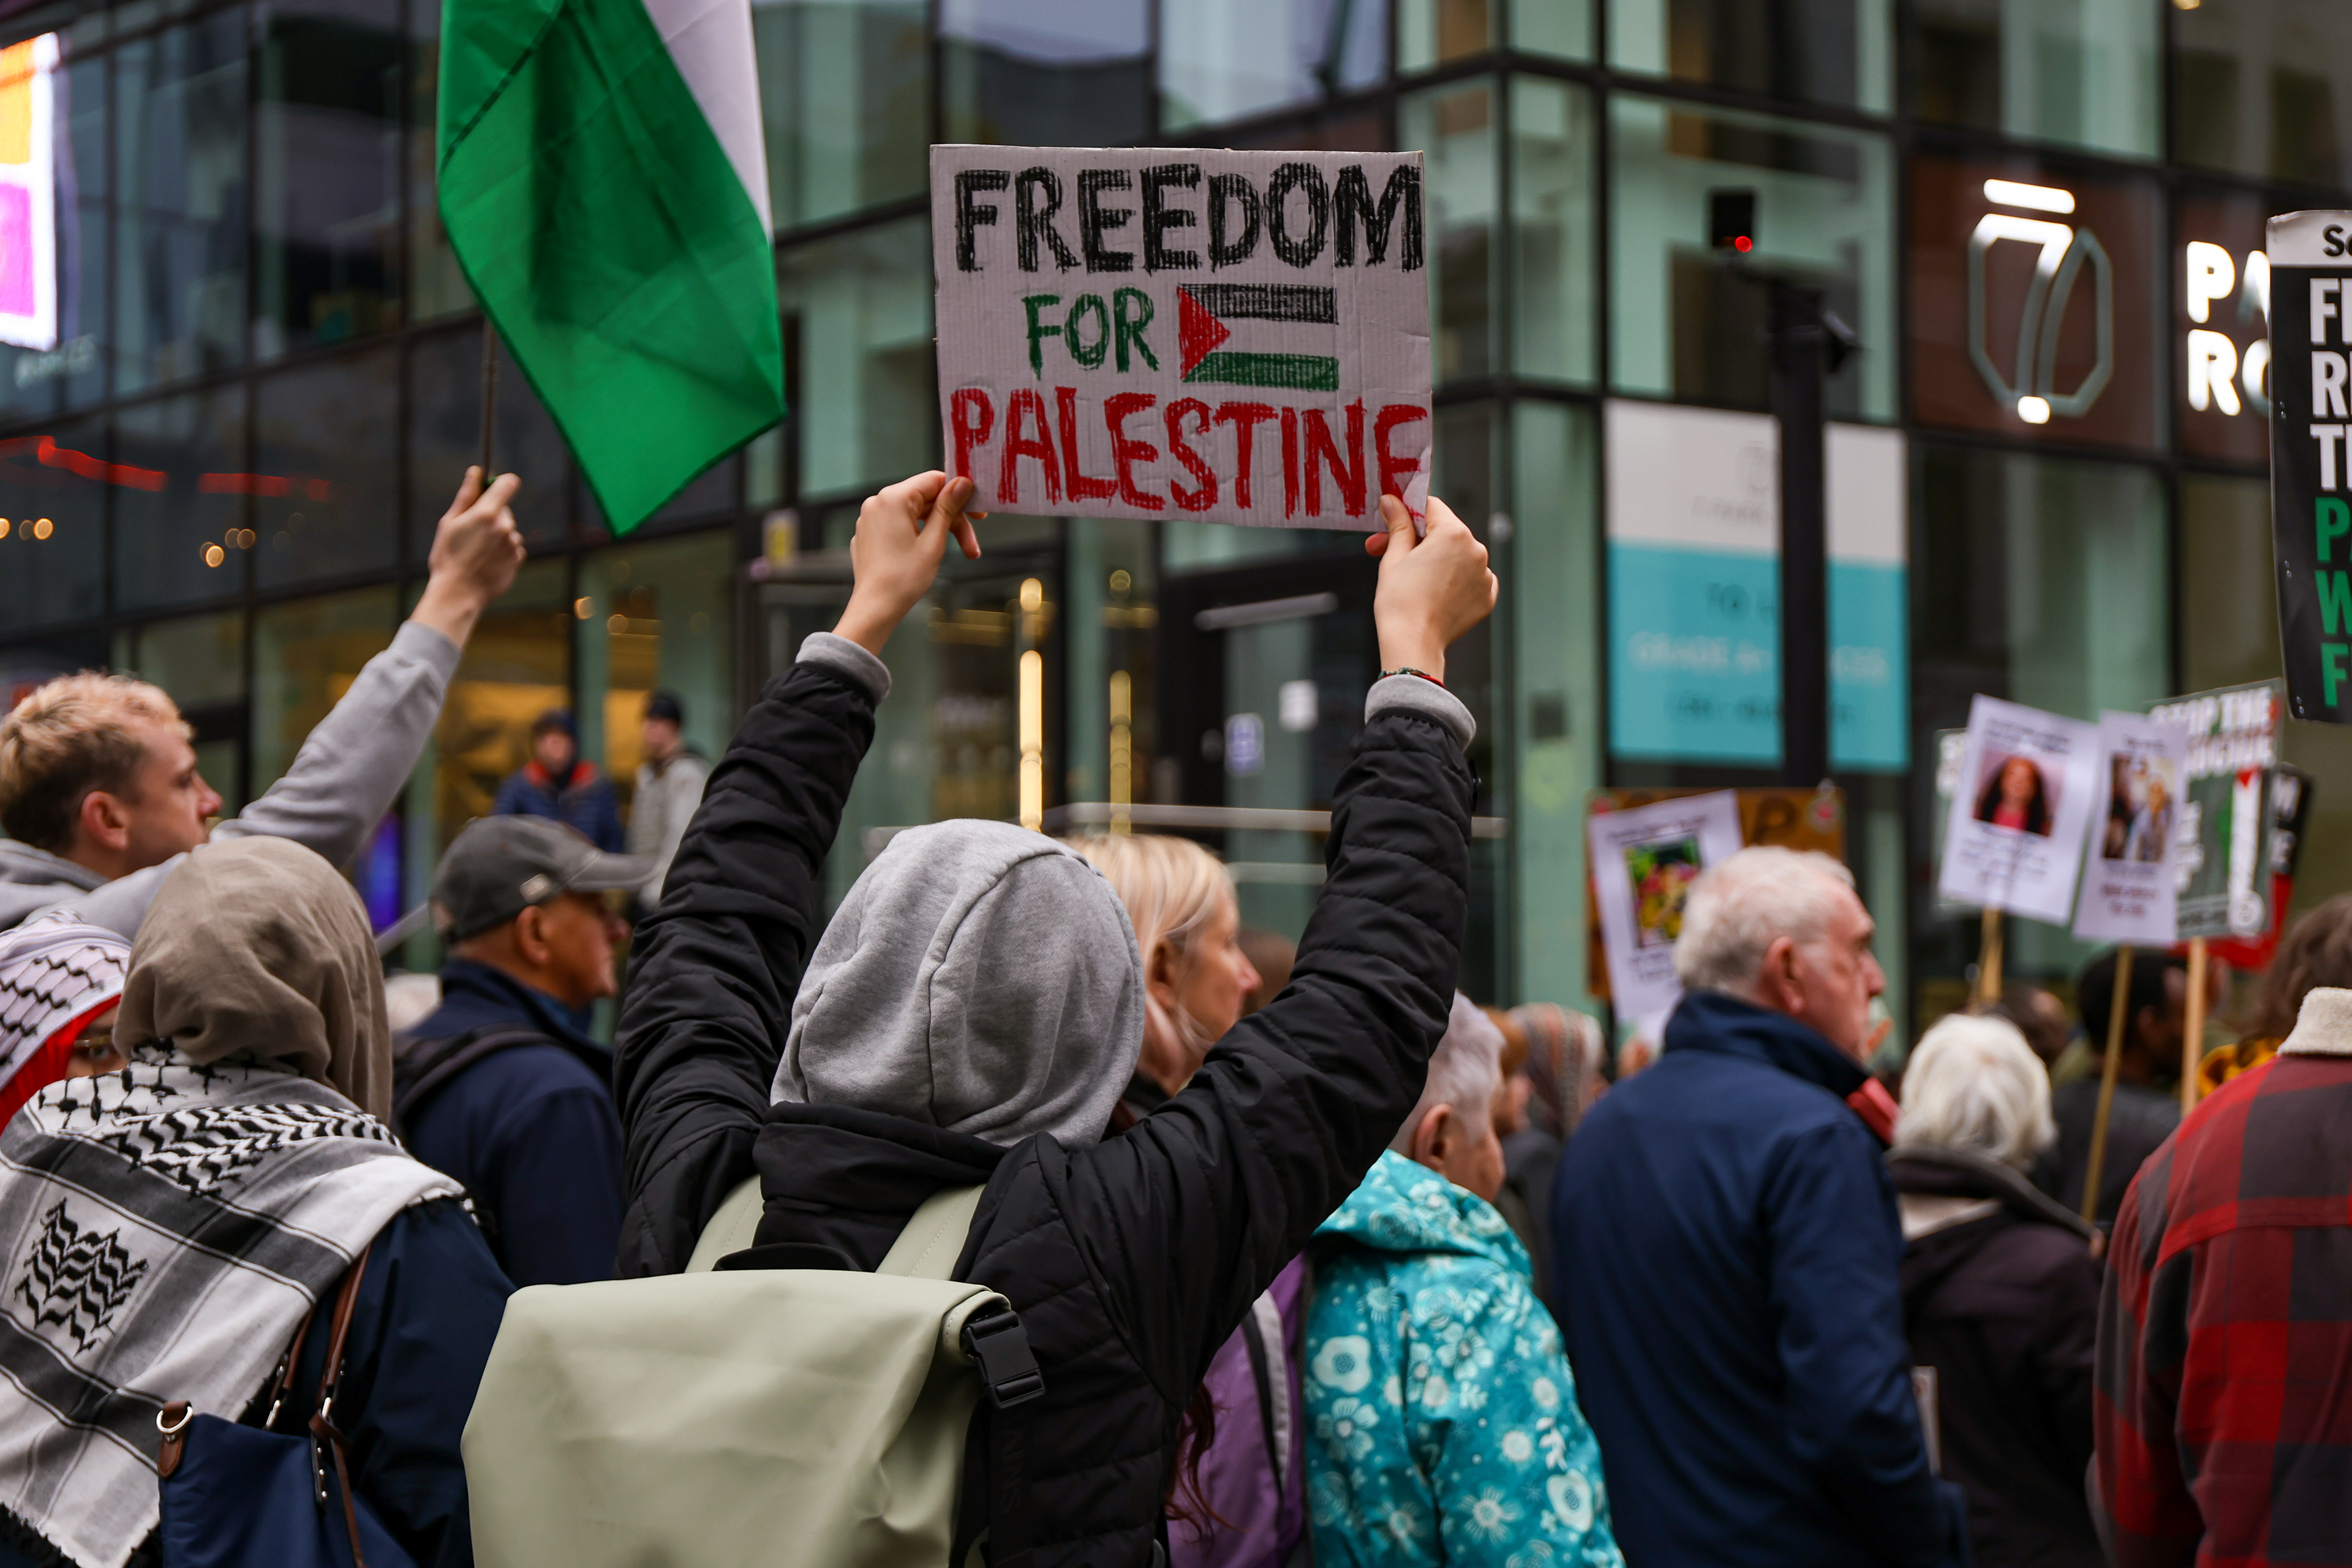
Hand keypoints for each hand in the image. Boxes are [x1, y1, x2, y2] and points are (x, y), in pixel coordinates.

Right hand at [410, 467, 525, 645]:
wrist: (458, 593)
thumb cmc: (448, 557)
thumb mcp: (450, 523)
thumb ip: (466, 495)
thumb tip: (476, 471)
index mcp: (487, 513)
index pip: (508, 484)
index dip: (502, 482)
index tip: (493, 488)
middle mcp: (505, 526)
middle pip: (504, 510)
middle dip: (491, 515)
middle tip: (471, 533)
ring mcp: (513, 544)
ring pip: (508, 530)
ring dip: (497, 535)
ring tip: (476, 551)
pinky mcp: (518, 559)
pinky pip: (513, 547)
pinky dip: (503, 551)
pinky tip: (486, 561)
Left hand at [833, 471, 984, 654]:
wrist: (874, 609)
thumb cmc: (903, 579)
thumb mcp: (934, 541)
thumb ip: (948, 508)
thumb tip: (962, 482)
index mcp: (893, 498)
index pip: (933, 480)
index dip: (958, 494)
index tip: (977, 512)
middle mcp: (877, 502)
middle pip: (925, 500)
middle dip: (952, 522)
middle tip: (972, 545)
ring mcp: (870, 518)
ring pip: (913, 515)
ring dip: (938, 531)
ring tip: (957, 555)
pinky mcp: (868, 534)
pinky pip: (898, 525)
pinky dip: (917, 536)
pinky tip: (929, 556)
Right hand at [1365, 493, 1494, 682]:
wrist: (1412, 644)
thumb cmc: (1400, 603)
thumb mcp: (1394, 557)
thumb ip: (1398, 525)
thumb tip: (1392, 501)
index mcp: (1454, 533)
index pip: (1431, 507)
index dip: (1408, 511)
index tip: (1394, 518)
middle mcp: (1476, 550)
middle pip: (1444, 531)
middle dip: (1417, 539)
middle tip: (1388, 550)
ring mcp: (1484, 574)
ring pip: (1458, 554)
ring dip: (1437, 558)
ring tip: (1412, 577)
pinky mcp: (1486, 596)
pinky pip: (1471, 577)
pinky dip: (1455, 580)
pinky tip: (1434, 590)